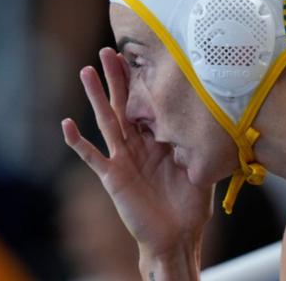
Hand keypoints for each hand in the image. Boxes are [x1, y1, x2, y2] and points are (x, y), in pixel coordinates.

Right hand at [62, 47, 212, 261]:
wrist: (177, 235)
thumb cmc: (189, 205)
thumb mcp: (201, 167)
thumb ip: (202, 143)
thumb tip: (218, 119)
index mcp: (158, 140)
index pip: (147, 104)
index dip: (142, 81)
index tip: (140, 54)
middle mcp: (137, 145)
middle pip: (124, 104)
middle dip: (117, 78)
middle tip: (108, 49)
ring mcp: (122, 159)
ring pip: (107, 121)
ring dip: (96, 97)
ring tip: (86, 72)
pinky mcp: (113, 176)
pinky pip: (93, 156)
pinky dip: (78, 142)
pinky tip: (66, 124)